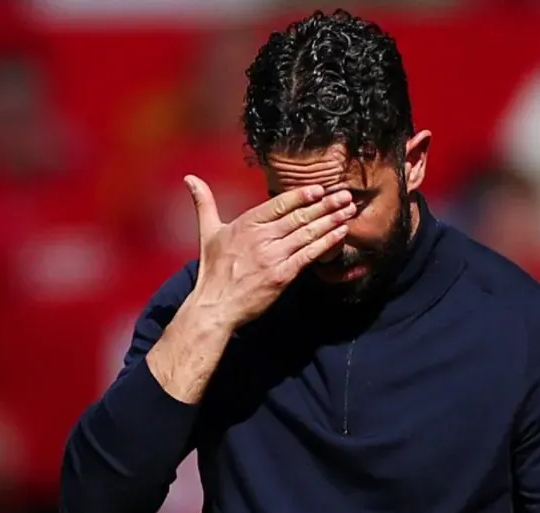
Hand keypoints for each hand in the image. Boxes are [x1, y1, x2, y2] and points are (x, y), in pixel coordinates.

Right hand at [182, 175, 355, 327]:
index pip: (279, 204)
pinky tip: (341, 234)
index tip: (321, 188)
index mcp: (246, 224)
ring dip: (331, 220)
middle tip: (346, 195)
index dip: (302, 195)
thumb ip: (205, 203)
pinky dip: (327, 243)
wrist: (215, 306)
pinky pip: (309, 255)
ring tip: (349, 210)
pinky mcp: (282, 275)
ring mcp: (272, 256)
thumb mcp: (208, 232)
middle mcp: (261, 237)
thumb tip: (190, 178)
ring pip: (307, 233)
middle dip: (325, 205)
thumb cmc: (213, 271)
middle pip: (299, 216)